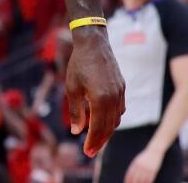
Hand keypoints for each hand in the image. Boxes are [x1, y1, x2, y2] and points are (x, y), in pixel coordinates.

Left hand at [65, 27, 124, 156]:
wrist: (94, 44)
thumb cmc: (79, 64)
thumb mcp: (72, 88)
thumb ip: (75, 111)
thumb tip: (76, 130)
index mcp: (100, 99)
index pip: (98, 127)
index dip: (93, 141)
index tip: (87, 152)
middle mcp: (114, 98)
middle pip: (109, 127)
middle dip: (100, 140)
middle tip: (91, 151)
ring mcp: (120, 93)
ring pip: (116, 119)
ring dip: (107, 130)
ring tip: (96, 137)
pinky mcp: (122, 88)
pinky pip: (120, 109)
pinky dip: (112, 118)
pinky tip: (103, 120)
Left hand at [124, 147, 161, 182]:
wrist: (154, 151)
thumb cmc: (146, 156)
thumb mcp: (138, 160)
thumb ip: (134, 166)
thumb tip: (131, 173)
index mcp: (134, 164)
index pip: (129, 175)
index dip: (127, 180)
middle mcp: (139, 167)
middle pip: (135, 178)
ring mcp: (146, 169)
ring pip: (142, 180)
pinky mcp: (153, 171)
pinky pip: (149, 179)